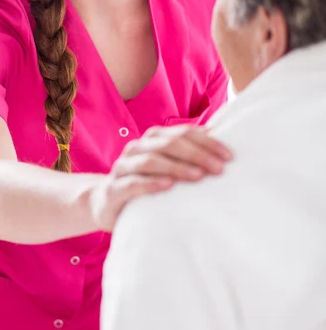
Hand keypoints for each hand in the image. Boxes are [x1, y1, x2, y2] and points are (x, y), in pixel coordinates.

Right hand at [89, 124, 232, 230]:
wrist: (106, 202)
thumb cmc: (145, 182)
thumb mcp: (166, 166)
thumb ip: (188, 155)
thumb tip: (222, 142)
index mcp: (153, 139)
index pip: (183, 133)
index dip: (207, 142)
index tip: (229, 156)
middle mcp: (137, 148)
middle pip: (169, 143)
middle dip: (197, 154)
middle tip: (219, 169)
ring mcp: (123, 167)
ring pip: (151, 160)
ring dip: (177, 167)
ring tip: (199, 177)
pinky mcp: (113, 189)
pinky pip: (132, 183)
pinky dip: (151, 183)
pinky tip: (168, 186)